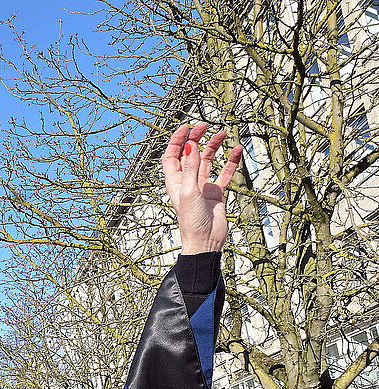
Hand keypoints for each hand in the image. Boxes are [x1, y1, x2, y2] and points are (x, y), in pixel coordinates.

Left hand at [161, 122, 243, 253]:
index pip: (172, 156)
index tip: (186, 127)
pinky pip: (225, 173)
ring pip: (208, 161)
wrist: (206, 241)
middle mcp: (187, 182)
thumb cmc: (192, 222)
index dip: (177, 140)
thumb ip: (191, 168)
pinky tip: (237, 150)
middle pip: (190, 154)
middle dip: (196, 139)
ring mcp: (202, 186)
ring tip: (222, 134)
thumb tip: (189, 144)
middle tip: (205, 126)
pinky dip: (231, 161)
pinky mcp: (216, 192)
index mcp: (175, 182)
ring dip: (214, 147)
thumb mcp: (189, 192)